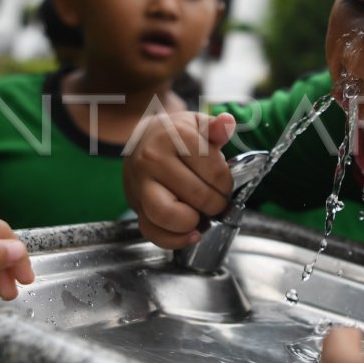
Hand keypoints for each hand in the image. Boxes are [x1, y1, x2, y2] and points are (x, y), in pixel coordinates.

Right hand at [123, 111, 237, 247]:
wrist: (142, 142)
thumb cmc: (175, 135)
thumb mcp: (196, 124)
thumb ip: (215, 127)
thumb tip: (226, 123)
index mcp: (173, 137)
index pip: (214, 170)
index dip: (227, 183)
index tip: (225, 182)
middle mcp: (153, 160)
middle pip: (197, 195)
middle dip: (216, 204)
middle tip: (218, 201)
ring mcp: (141, 184)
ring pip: (167, 215)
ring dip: (193, 222)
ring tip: (202, 216)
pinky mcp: (136, 206)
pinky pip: (152, 232)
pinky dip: (174, 239)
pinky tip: (191, 233)